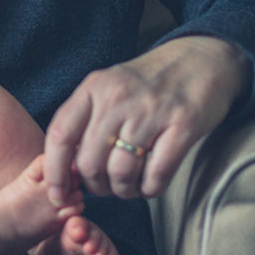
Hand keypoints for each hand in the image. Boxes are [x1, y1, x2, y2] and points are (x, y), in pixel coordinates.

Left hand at [43, 36, 250, 203]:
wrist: (199, 60)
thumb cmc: (148, 83)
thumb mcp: (109, 87)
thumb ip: (86, 120)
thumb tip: (67, 168)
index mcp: (94, 87)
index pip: (61, 134)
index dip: (54, 170)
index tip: (57, 194)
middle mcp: (118, 97)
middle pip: (90, 162)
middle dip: (96, 186)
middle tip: (107, 186)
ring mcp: (151, 111)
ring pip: (121, 172)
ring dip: (123, 190)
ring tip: (130, 186)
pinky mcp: (183, 125)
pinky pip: (156, 174)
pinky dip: (150, 189)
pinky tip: (151, 184)